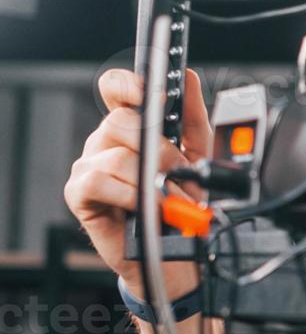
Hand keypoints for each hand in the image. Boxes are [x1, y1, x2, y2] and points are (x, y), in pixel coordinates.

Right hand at [64, 68, 209, 300]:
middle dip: (161, 150)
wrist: (173, 254)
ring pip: (117, 154)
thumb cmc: (179, 205)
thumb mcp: (196, 159)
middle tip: (181, 174)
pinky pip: (99, 180)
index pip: (115, 89)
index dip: (128, 85)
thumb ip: (193, 119)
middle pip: (122, 122)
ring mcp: (89, 166)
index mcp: (130, 129)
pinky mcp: (79, 193)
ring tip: (170, 201)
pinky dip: (129, 194)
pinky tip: (144, 206)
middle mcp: (105, 142)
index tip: (150, 92)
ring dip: (152, 180)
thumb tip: (191, 79)